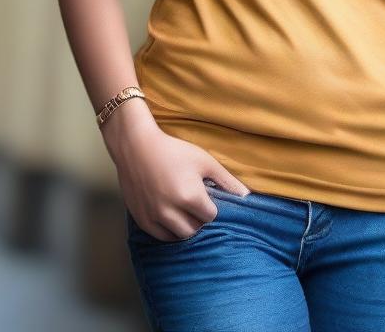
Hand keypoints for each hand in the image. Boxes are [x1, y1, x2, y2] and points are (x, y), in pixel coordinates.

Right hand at [102, 100, 252, 241]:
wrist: (137, 147)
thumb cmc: (174, 151)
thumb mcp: (205, 161)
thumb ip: (227, 181)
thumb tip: (247, 196)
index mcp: (189, 197)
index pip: (210, 216)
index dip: (210, 207)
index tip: (206, 196)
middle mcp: (171, 211)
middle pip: (195, 229)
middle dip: (199, 219)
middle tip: (195, 204)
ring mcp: (154, 217)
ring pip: (179, 236)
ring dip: (185, 227)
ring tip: (184, 210)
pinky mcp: (142, 220)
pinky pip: (161, 237)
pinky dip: (169, 231)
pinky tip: (171, 216)